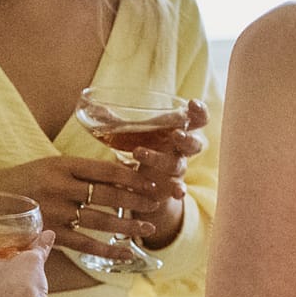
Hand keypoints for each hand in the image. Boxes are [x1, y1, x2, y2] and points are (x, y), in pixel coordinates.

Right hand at [0, 155, 161, 260]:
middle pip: (111, 193)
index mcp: (62, 164)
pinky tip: (126, 253)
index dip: (137, 175)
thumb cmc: (17, 183)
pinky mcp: (47, 232)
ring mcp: (54, 210)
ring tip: (150, 229)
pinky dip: (107, 249)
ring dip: (129, 225)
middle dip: (142, 198)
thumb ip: (78, 171)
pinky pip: (84, 243)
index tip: (159, 179)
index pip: (109, 169)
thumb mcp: (47, 167)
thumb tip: (118, 172)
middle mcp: (60, 185)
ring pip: (101, 219)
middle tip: (165, 202)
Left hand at [119, 98, 209, 249]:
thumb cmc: (143, 147)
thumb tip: (97, 108)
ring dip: (161, 159)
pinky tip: (177, 192)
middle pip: (195, 143)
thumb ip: (117, 121)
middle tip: (176, 135)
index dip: (199, 111)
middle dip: (188, 139)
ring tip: (138, 153)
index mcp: (177, 129)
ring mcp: (176, 169)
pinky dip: (179, 190)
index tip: (192, 104)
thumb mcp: (132, 132)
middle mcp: (180, 149)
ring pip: (178, 165)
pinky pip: (179, 188)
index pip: (197, 119)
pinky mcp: (170, 187)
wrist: (143, 180)